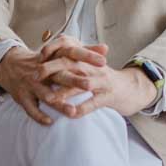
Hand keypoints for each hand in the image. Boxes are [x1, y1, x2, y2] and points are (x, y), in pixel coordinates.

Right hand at [0, 35, 109, 125]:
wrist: (11, 66)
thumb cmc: (44, 61)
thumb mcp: (60, 53)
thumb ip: (84, 51)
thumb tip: (106, 48)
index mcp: (54, 58)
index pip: (72, 53)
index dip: (87, 56)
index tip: (104, 61)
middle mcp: (43, 71)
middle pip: (61, 75)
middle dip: (75, 80)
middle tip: (90, 85)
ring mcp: (32, 84)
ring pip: (46, 94)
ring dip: (59, 103)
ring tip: (72, 111)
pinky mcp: (22, 97)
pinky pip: (31, 108)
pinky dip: (40, 116)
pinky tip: (50, 122)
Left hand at [41, 59, 158, 118]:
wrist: (132, 89)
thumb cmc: (105, 80)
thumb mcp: (90, 67)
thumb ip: (73, 61)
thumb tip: (51, 57)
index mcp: (88, 59)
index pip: (68, 50)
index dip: (53, 51)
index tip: (37, 57)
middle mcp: (94, 68)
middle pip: (70, 64)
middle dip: (51, 69)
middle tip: (34, 76)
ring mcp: (102, 82)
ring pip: (81, 84)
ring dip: (64, 91)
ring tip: (49, 98)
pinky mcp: (109, 96)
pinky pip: (94, 102)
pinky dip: (82, 108)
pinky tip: (71, 115)